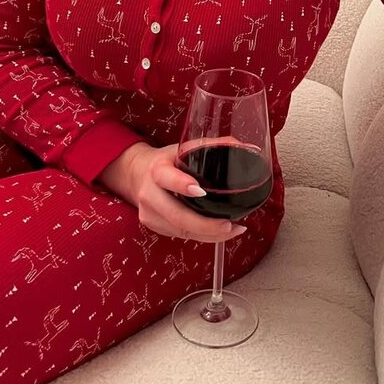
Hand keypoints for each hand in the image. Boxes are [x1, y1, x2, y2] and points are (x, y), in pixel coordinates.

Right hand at [98, 141, 247, 243]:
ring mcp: (149, 213)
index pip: (167, 178)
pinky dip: (201, 236)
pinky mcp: (153, 226)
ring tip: (233, 229)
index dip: (182, 185)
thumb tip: (246, 148)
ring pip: (180, 230)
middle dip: (205, 224)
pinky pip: (180, 235)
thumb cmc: (167, 160)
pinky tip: (219, 232)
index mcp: (157, 169)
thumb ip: (212, 146)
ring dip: (209, 234)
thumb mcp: (184, 148)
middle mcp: (149, 193)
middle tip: (230, 225)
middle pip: (177, 215)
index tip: (202, 191)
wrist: (137, 173)